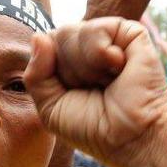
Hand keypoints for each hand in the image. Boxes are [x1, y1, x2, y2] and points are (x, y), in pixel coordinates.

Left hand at [24, 18, 166, 166]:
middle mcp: (88, 47)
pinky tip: (118, 68)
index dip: (50, 71)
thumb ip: (35, 74)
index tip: (72, 94)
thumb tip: (38, 35)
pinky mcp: (130, 33)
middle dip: (67, 69)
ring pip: (71, 31)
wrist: (130, 138)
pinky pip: (96, 28)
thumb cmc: (93, 129)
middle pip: (56, 36)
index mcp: (69, 62)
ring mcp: (109, 38)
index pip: (43, 45)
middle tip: (93, 89)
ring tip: (107, 81)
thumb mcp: (50, 108)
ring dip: (85, 66)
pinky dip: (101, 54)